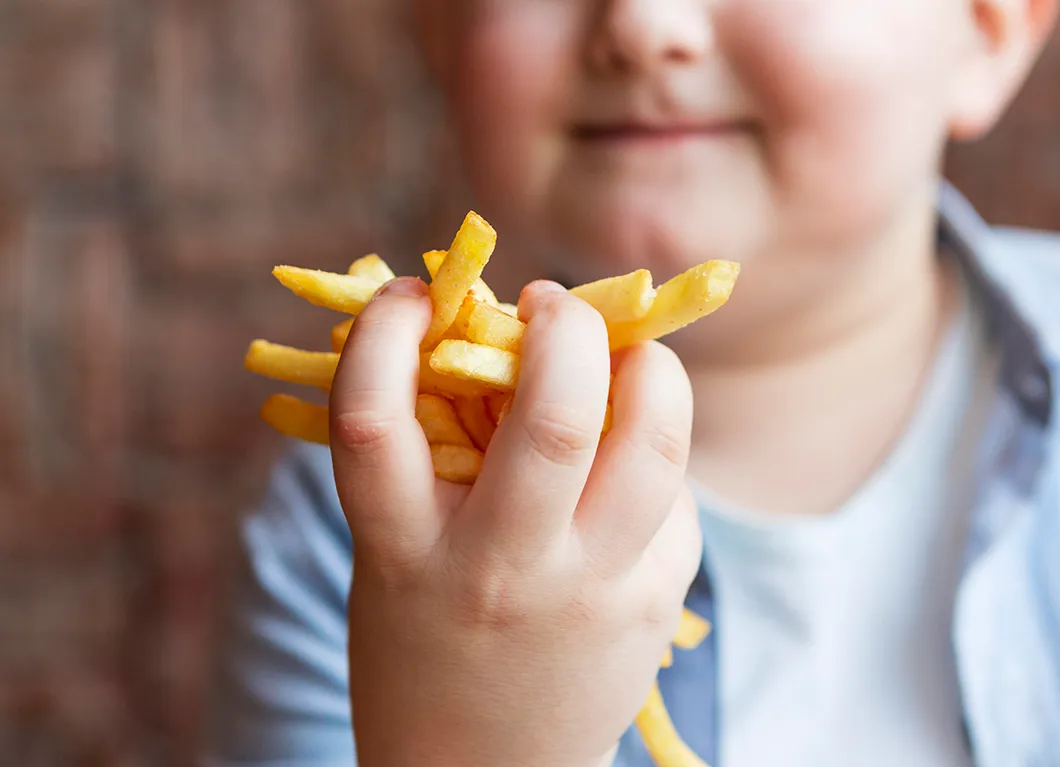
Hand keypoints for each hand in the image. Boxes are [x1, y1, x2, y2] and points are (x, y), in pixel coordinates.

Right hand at [330, 277, 701, 766]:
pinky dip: (655, 449)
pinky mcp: (653, 605)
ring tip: (622, 355)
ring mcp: (590, 593)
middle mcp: (500, 572)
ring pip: (655, 445)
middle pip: (555, 419)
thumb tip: (498, 328)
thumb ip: (435, 452)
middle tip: (549, 305)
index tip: (412, 290)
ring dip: (649, 368)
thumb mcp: (396, 552)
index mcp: (402, 552)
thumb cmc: (426, 635)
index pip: (373, 418)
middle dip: (565, 327)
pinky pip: (674, 495)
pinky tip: (628, 456)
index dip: (385, 331)